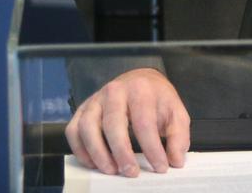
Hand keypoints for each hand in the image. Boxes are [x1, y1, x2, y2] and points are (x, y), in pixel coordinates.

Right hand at [65, 67, 189, 176]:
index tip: (160, 167)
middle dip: (121, 153)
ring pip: (88, 127)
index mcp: (141, 90)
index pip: (144, 122)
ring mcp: (96, 100)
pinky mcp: (83, 109)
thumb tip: (176, 160)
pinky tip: (94, 163)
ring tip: (111, 170)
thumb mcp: (175, 112)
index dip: (152, 148)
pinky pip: (74, 130)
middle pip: (112, 124)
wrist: (140, 80)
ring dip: (97, 153)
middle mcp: (115, 91)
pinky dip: (80, 150)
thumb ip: (178, 136)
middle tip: (131, 172)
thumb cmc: (157, 99)